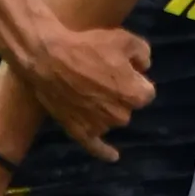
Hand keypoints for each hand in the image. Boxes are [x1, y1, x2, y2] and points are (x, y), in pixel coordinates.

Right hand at [22, 23, 154, 162]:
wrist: (48, 58)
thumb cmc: (88, 46)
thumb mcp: (125, 39)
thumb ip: (143, 53)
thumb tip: (144, 66)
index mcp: (136, 96)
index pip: (146, 91)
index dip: (134, 78)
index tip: (121, 69)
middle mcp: (122, 116)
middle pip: (128, 106)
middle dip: (120, 94)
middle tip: (100, 76)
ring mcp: (100, 126)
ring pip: (111, 119)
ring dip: (106, 109)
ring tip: (87, 89)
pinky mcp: (79, 131)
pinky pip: (95, 147)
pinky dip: (104, 151)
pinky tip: (113, 157)